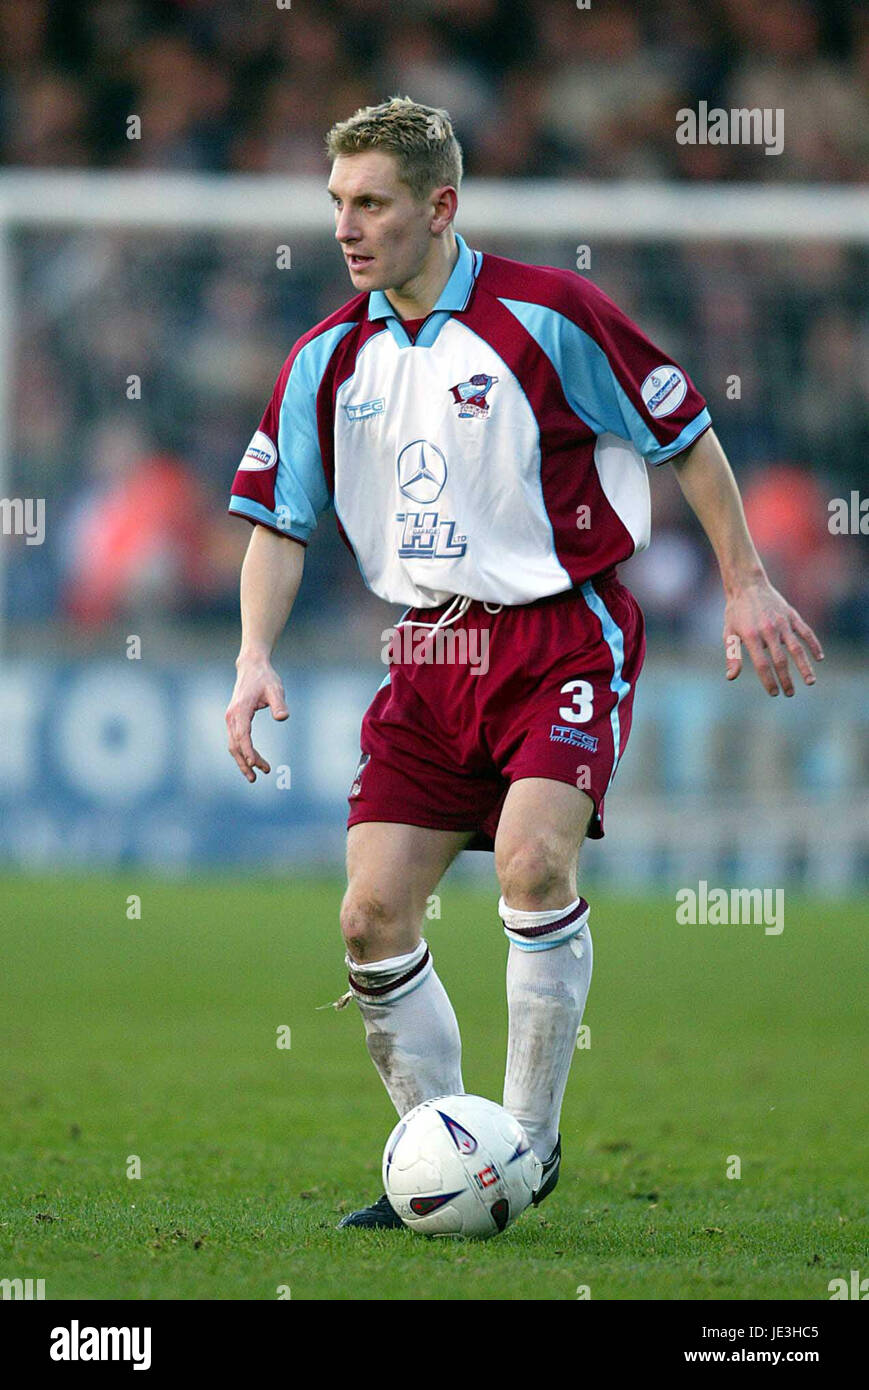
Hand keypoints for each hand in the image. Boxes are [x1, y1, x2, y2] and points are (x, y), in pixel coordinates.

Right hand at [226, 655, 288, 780]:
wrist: (252, 667)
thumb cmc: (265, 678)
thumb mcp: (276, 689)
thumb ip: (279, 704)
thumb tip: (283, 717)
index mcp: (240, 710)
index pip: (242, 735)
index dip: (248, 751)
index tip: (254, 764)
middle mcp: (232, 716)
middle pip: (235, 745)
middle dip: (245, 762)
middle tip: (257, 777)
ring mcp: (231, 719)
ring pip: (233, 745)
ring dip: (243, 761)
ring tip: (255, 776)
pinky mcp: (234, 720)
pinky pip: (236, 740)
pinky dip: (242, 752)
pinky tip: (252, 761)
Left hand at [723, 580, 823, 695]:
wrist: (747, 585)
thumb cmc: (736, 612)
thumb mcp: (729, 633)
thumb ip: (732, 655)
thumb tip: (731, 677)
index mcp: (751, 636)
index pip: (762, 664)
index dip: (768, 680)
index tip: (774, 693)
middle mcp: (768, 630)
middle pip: (780, 660)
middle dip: (786, 679)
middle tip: (790, 693)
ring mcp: (782, 622)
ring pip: (797, 648)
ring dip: (804, 666)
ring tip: (810, 682)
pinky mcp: (792, 615)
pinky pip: (806, 632)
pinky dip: (814, 644)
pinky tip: (819, 658)